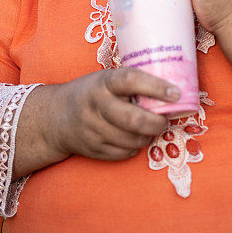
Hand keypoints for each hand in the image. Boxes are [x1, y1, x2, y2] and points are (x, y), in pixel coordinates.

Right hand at [49, 68, 176, 161]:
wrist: (55, 117)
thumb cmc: (90, 92)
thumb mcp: (104, 79)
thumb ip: (129, 83)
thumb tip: (170, 85)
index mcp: (102, 82)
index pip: (131, 81)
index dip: (156, 87)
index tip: (176, 93)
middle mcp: (96, 105)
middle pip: (134, 119)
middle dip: (157, 122)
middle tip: (165, 119)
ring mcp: (92, 129)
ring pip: (132, 140)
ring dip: (148, 136)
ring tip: (151, 128)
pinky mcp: (92, 149)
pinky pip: (123, 153)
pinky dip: (134, 147)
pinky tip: (134, 138)